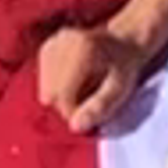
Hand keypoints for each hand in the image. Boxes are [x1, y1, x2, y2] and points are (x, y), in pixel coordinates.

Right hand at [36, 22, 146, 138]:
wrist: (124, 43)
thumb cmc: (124, 69)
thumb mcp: (120, 89)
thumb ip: (99, 107)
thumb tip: (74, 127)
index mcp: (83, 49)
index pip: (62, 94)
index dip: (72, 112)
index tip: (89, 115)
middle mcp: (64, 40)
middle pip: (50, 92)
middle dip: (66, 106)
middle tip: (87, 104)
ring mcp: (54, 42)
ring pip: (45, 88)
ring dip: (60, 98)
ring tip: (81, 93)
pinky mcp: (49, 46)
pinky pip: (43, 79)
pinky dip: (55, 87)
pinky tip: (71, 83)